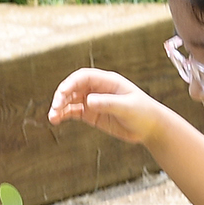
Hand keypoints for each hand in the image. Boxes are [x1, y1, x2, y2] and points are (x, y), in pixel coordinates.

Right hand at [50, 68, 167, 145]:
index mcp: (107, 81)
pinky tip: (56, 120)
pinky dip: (64, 114)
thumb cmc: (143, 113)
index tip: (63, 94)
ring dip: (60, 106)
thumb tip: (88, 101)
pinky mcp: (91, 114)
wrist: (150, 127)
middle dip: (62, 96)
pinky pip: (73, 111)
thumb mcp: (127, 108)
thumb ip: (108, 103)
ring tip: (53, 117)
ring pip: (71, 100)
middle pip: (73, 87)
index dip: (71, 83)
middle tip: (56, 108)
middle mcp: (98, 89)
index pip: (84, 76)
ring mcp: (93, 101)